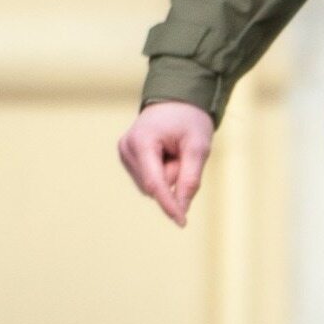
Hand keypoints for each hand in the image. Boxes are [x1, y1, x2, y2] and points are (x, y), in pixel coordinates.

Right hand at [116, 101, 214, 226]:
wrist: (176, 101)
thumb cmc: (189, 120)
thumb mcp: (198, 147)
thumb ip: (190, 178)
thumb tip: (181, 207)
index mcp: (142, 141)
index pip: (154, 183)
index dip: (168, 204)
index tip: (181, 222)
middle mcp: (127, 148)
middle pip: (155, 185)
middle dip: (174, 177)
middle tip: (183, 153)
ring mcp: (124, 153)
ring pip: (152, 185)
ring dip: (169, 175)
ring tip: (174, 151)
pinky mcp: (128, 158)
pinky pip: (150, 180)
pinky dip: (163, 172)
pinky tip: (166, 154)